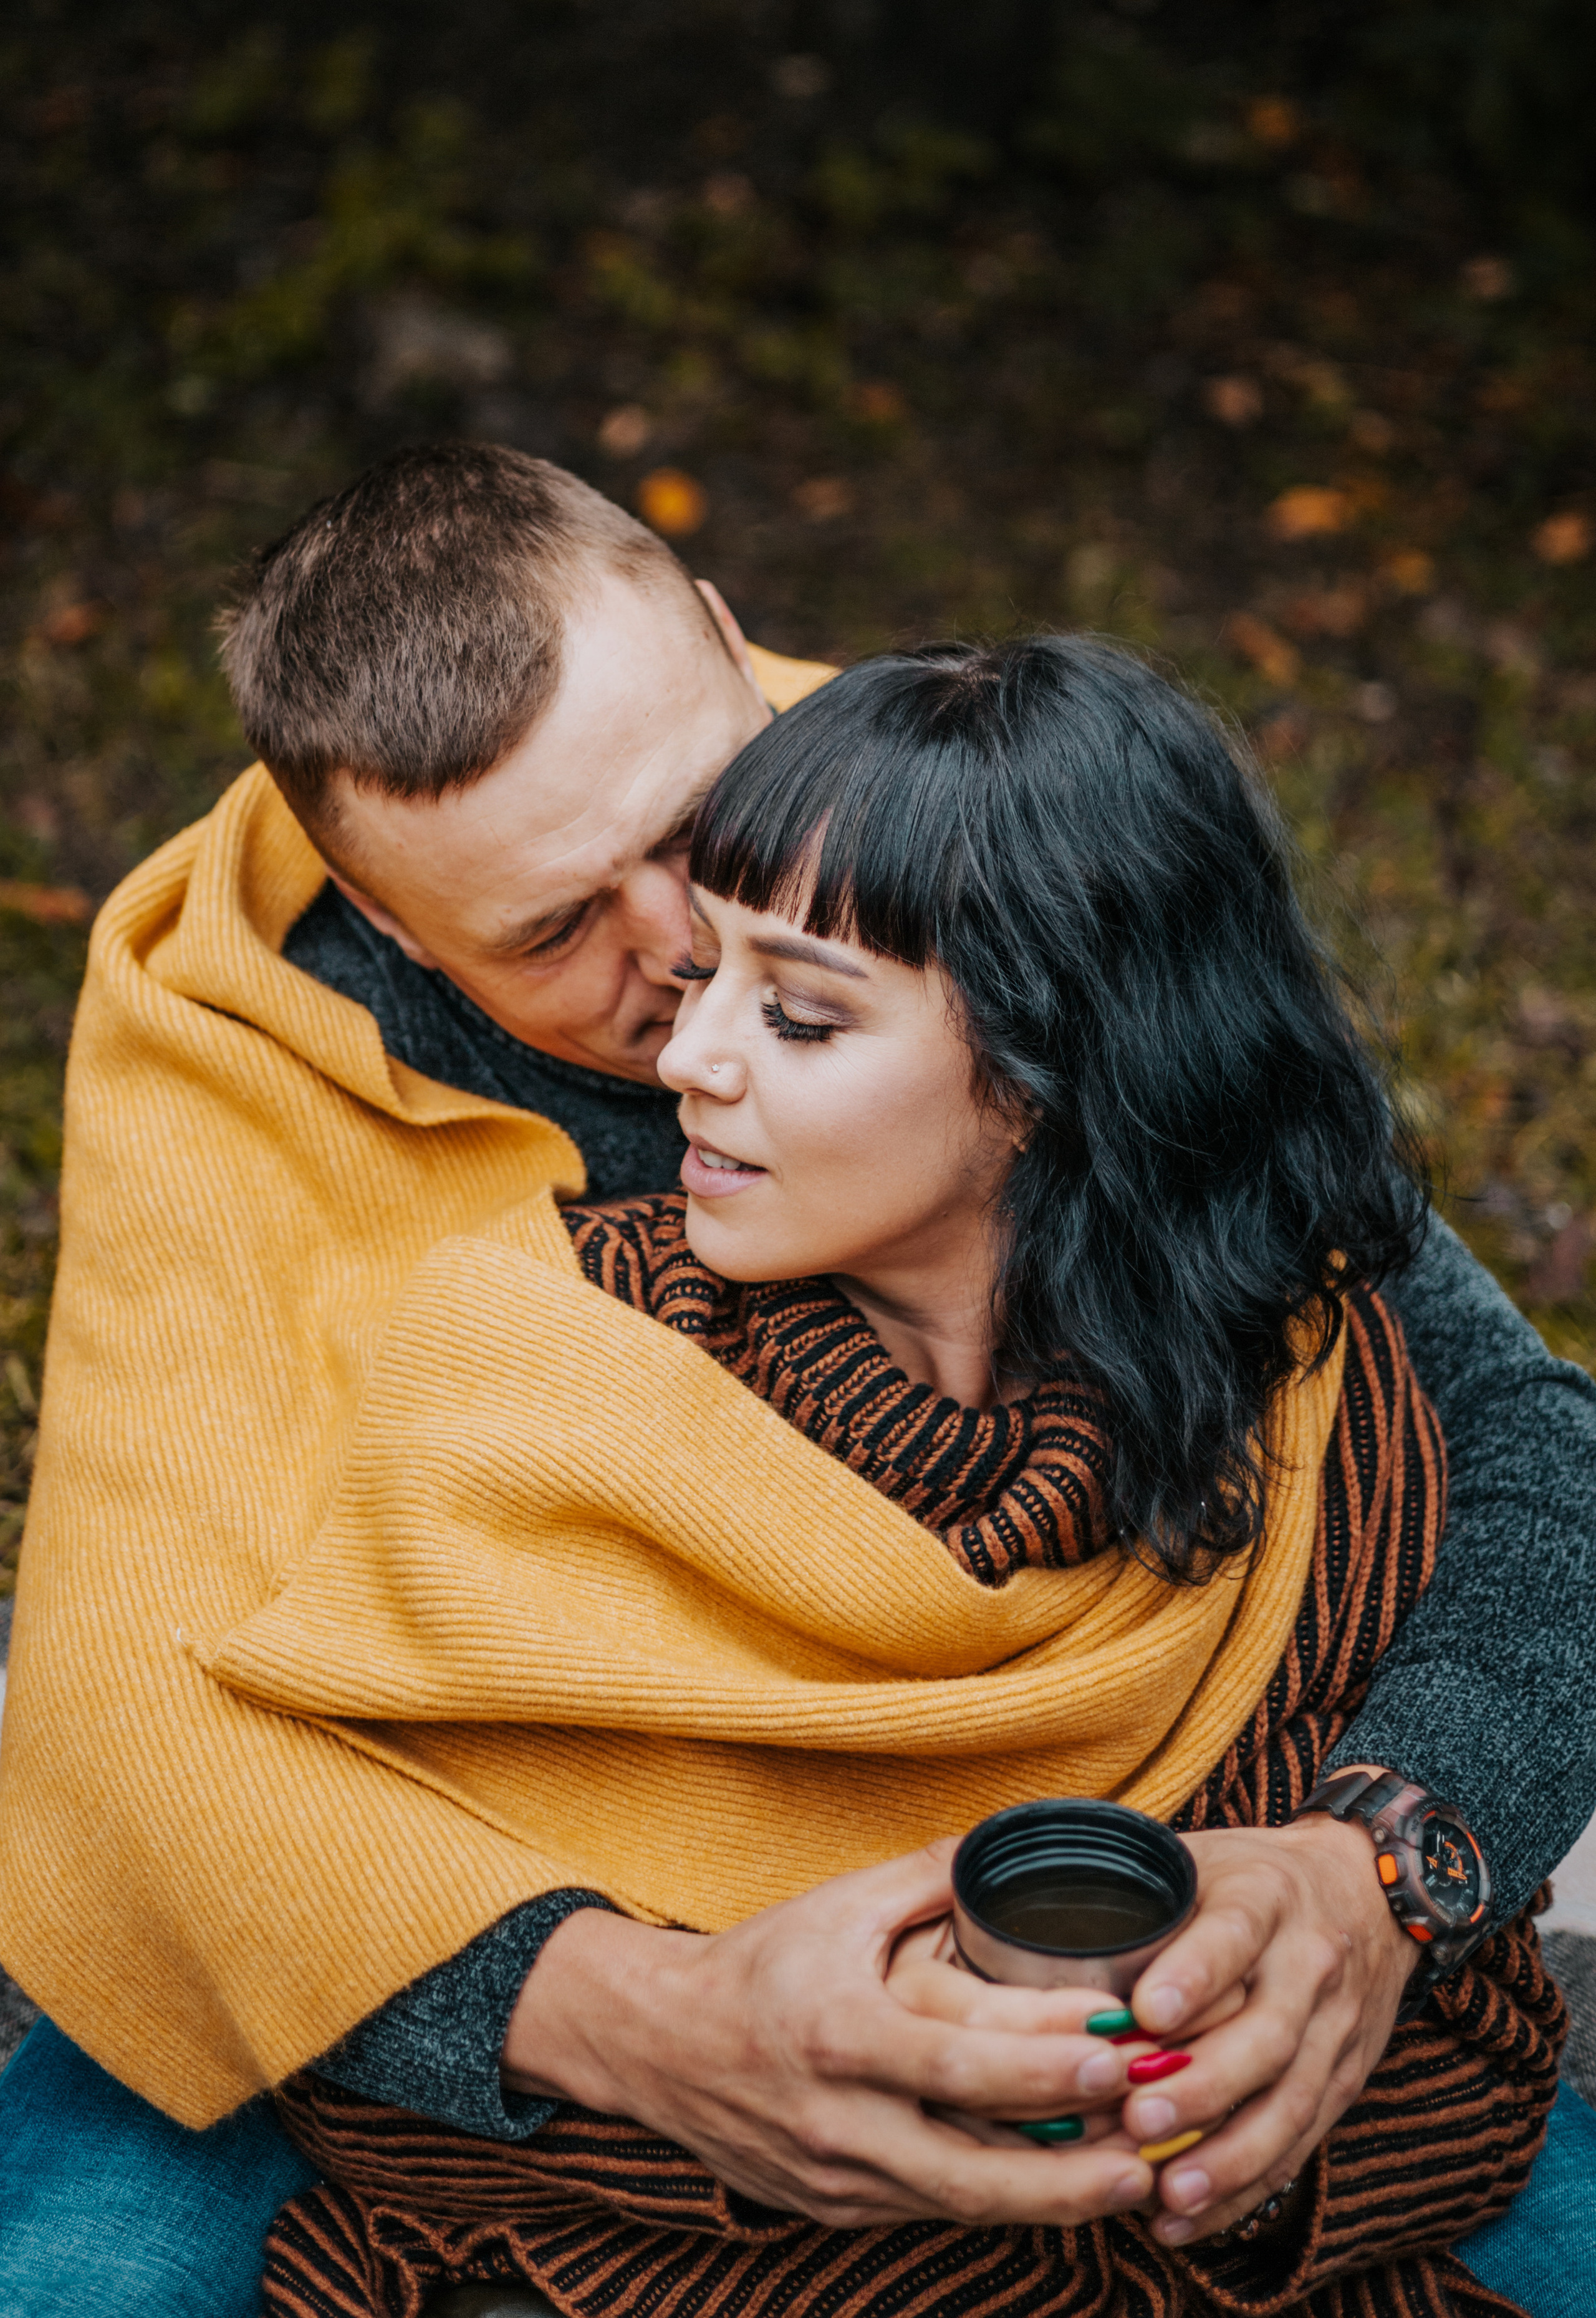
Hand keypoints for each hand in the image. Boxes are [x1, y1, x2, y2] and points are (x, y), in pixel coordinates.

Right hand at [502, 1841, 1155, 2227]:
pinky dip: (1000, 2205)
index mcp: (841, 2036)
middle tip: (1152, 2158)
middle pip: (974, 2171)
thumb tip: (1010, 1842)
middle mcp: (840, 2122)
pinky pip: (933, 2212)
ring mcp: (838, 2179)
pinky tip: (1062, 2190)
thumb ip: (928, 1877)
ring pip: (962, 2207)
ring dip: (1052, 2201)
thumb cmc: (760, 1964)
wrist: (660, 2044)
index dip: (1045, 2069)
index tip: (1119, 2056)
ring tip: (1135, 2182)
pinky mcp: (838, 2210)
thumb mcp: (838, 1905)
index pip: (960, 2067)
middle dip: (1072, 2173)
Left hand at [1118, 1814, 1418, 2245]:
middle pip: (1268, 2034)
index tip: (1146, 2011)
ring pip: (1289, 2102)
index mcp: (1266, 1897)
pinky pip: (1299, 2143)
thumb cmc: (1251, 1878)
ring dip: (1228, 2155)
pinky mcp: (1342, 2082)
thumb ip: (1135, 1894)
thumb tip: (1026, 1926)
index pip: (1234, 1933)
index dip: (1194, 1974)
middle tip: (1139, 2118)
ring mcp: (1334, 2029)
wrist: (1363, 1893)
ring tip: (1167, 2190)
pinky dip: (1245, 2187)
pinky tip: (1191, 2216)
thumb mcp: (1201, 1859)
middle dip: (1204, 2084)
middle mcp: (1309, 1964)